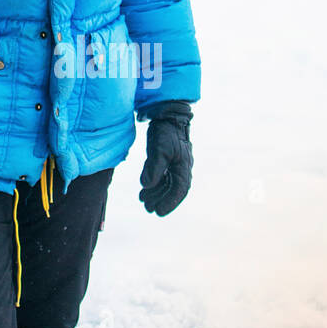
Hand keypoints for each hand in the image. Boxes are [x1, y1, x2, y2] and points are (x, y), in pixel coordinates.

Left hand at [138, 101, 193, 215]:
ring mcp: (174, 163)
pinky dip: (154, 184)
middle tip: (147, 208)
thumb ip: (153, 168)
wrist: (167, 114)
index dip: (169, 203)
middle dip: (161, 200)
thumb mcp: (159, 150)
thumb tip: (146, 186)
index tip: (158, 212)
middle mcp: (181, 167)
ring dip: (156, 193)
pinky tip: (143, 189)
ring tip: (142, 199)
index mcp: (183, 166)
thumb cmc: (166, 131)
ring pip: (167, 184)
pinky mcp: (167, 158)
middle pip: (173, 190)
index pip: (179, 190)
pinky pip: (162, 176)